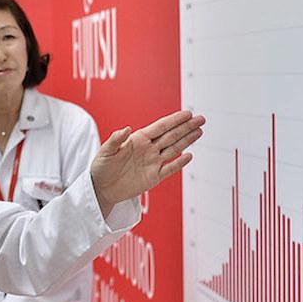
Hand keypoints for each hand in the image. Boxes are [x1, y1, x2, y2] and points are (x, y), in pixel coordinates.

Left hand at [90, 109, 205, 214]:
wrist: (101, 188)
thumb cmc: (101, 167)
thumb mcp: (105, 152)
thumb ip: (115, 140)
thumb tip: (126, 129)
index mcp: (138, 140)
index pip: (160, 127)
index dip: (174, 120)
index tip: (188, 113)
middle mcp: (148, 149)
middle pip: (171, 136)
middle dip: (186, 127)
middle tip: (201, 119)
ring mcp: (152, 163)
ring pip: (174, 149)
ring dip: (187, 141)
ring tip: (200, 131)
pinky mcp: (153, 177)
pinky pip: (169, 169)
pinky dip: (179, 163)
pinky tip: (189, 155)